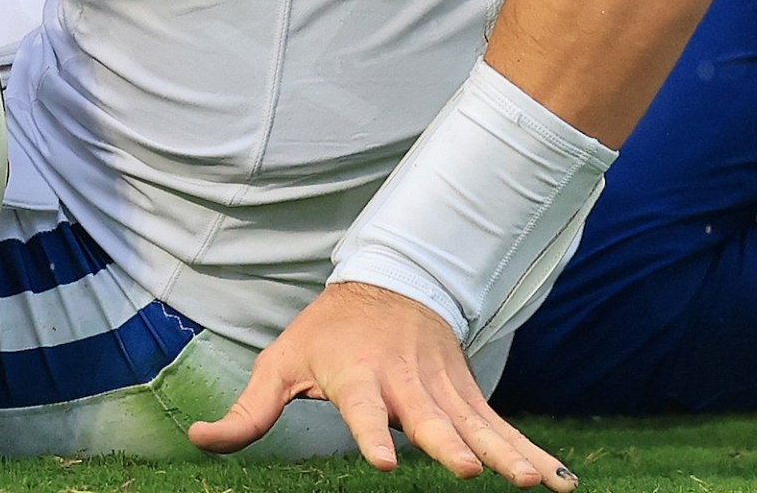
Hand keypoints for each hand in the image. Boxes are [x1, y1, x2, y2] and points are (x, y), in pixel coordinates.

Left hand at [191, 282, 576, 484]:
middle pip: (429, 418)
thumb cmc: (327, 333)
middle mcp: (404, 383)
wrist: (390, 283)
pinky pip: (500, 426)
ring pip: (475, 423)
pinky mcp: (466, 394)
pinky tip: (557, 482)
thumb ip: (246, 412)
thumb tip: (198, 441)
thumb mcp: (280, 363)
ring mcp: (442, 388)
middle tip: (469, 471)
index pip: (363, 411)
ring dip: (504, 452)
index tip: (387, 461)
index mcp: (357, 377)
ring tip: (529, 482)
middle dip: (451, 445)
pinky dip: (530, 450)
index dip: (371, 435)